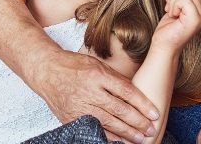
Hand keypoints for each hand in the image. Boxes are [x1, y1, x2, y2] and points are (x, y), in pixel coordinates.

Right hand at [36, 49, 159, 143]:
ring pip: (108, 122)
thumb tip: (136, 95)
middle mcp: (89, 90)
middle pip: (119, 109)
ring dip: (127, 132)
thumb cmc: (73, 65)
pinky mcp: (71, 117)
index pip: (126, 91)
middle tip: (151, 129)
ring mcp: (79, 105)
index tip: (154, 113)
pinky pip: (94, 129)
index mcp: (97, 74)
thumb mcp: (96, 64)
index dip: (142, 104)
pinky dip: (108, 136)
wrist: (46, 70)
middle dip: (138, 121)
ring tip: (140, 138)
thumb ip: (114, 79)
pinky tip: (119, 140)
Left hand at [151, 0, 200, 51]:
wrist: (163, 45)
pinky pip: (185, 0)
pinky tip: (173, 16)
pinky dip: (174, 6)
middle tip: (170, 9)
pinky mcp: (195, 20)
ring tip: (172, 13)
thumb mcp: (177, 7)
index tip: (171, 4)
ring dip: (173, 1)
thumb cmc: (168, 28)